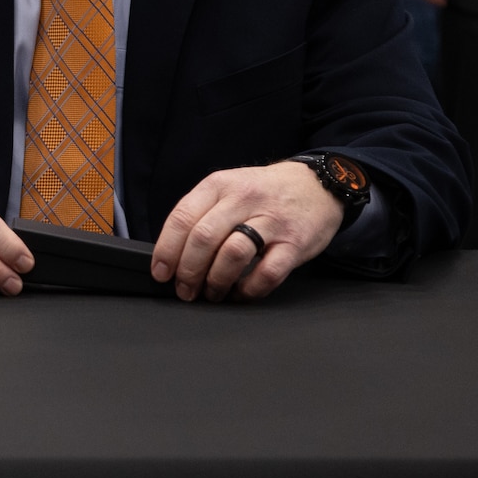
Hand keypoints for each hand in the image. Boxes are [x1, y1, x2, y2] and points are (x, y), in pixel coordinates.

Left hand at [150, 161, 343, 302]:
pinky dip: (249, 289)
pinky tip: (241, 293)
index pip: (182, 218)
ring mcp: (271, 221)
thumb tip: (172, 252)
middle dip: (188, 271)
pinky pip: (267, 273)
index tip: (160, 273)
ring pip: (232, 255)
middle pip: (203, 238)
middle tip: (185, 290)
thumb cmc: (264, 192)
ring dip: (216, 281)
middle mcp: (243, 199)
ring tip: (212, 293)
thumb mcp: (228, 188)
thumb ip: (202, 213)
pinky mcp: (295, 243)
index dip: (166, 250)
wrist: (317, 185)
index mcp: (219, 185)